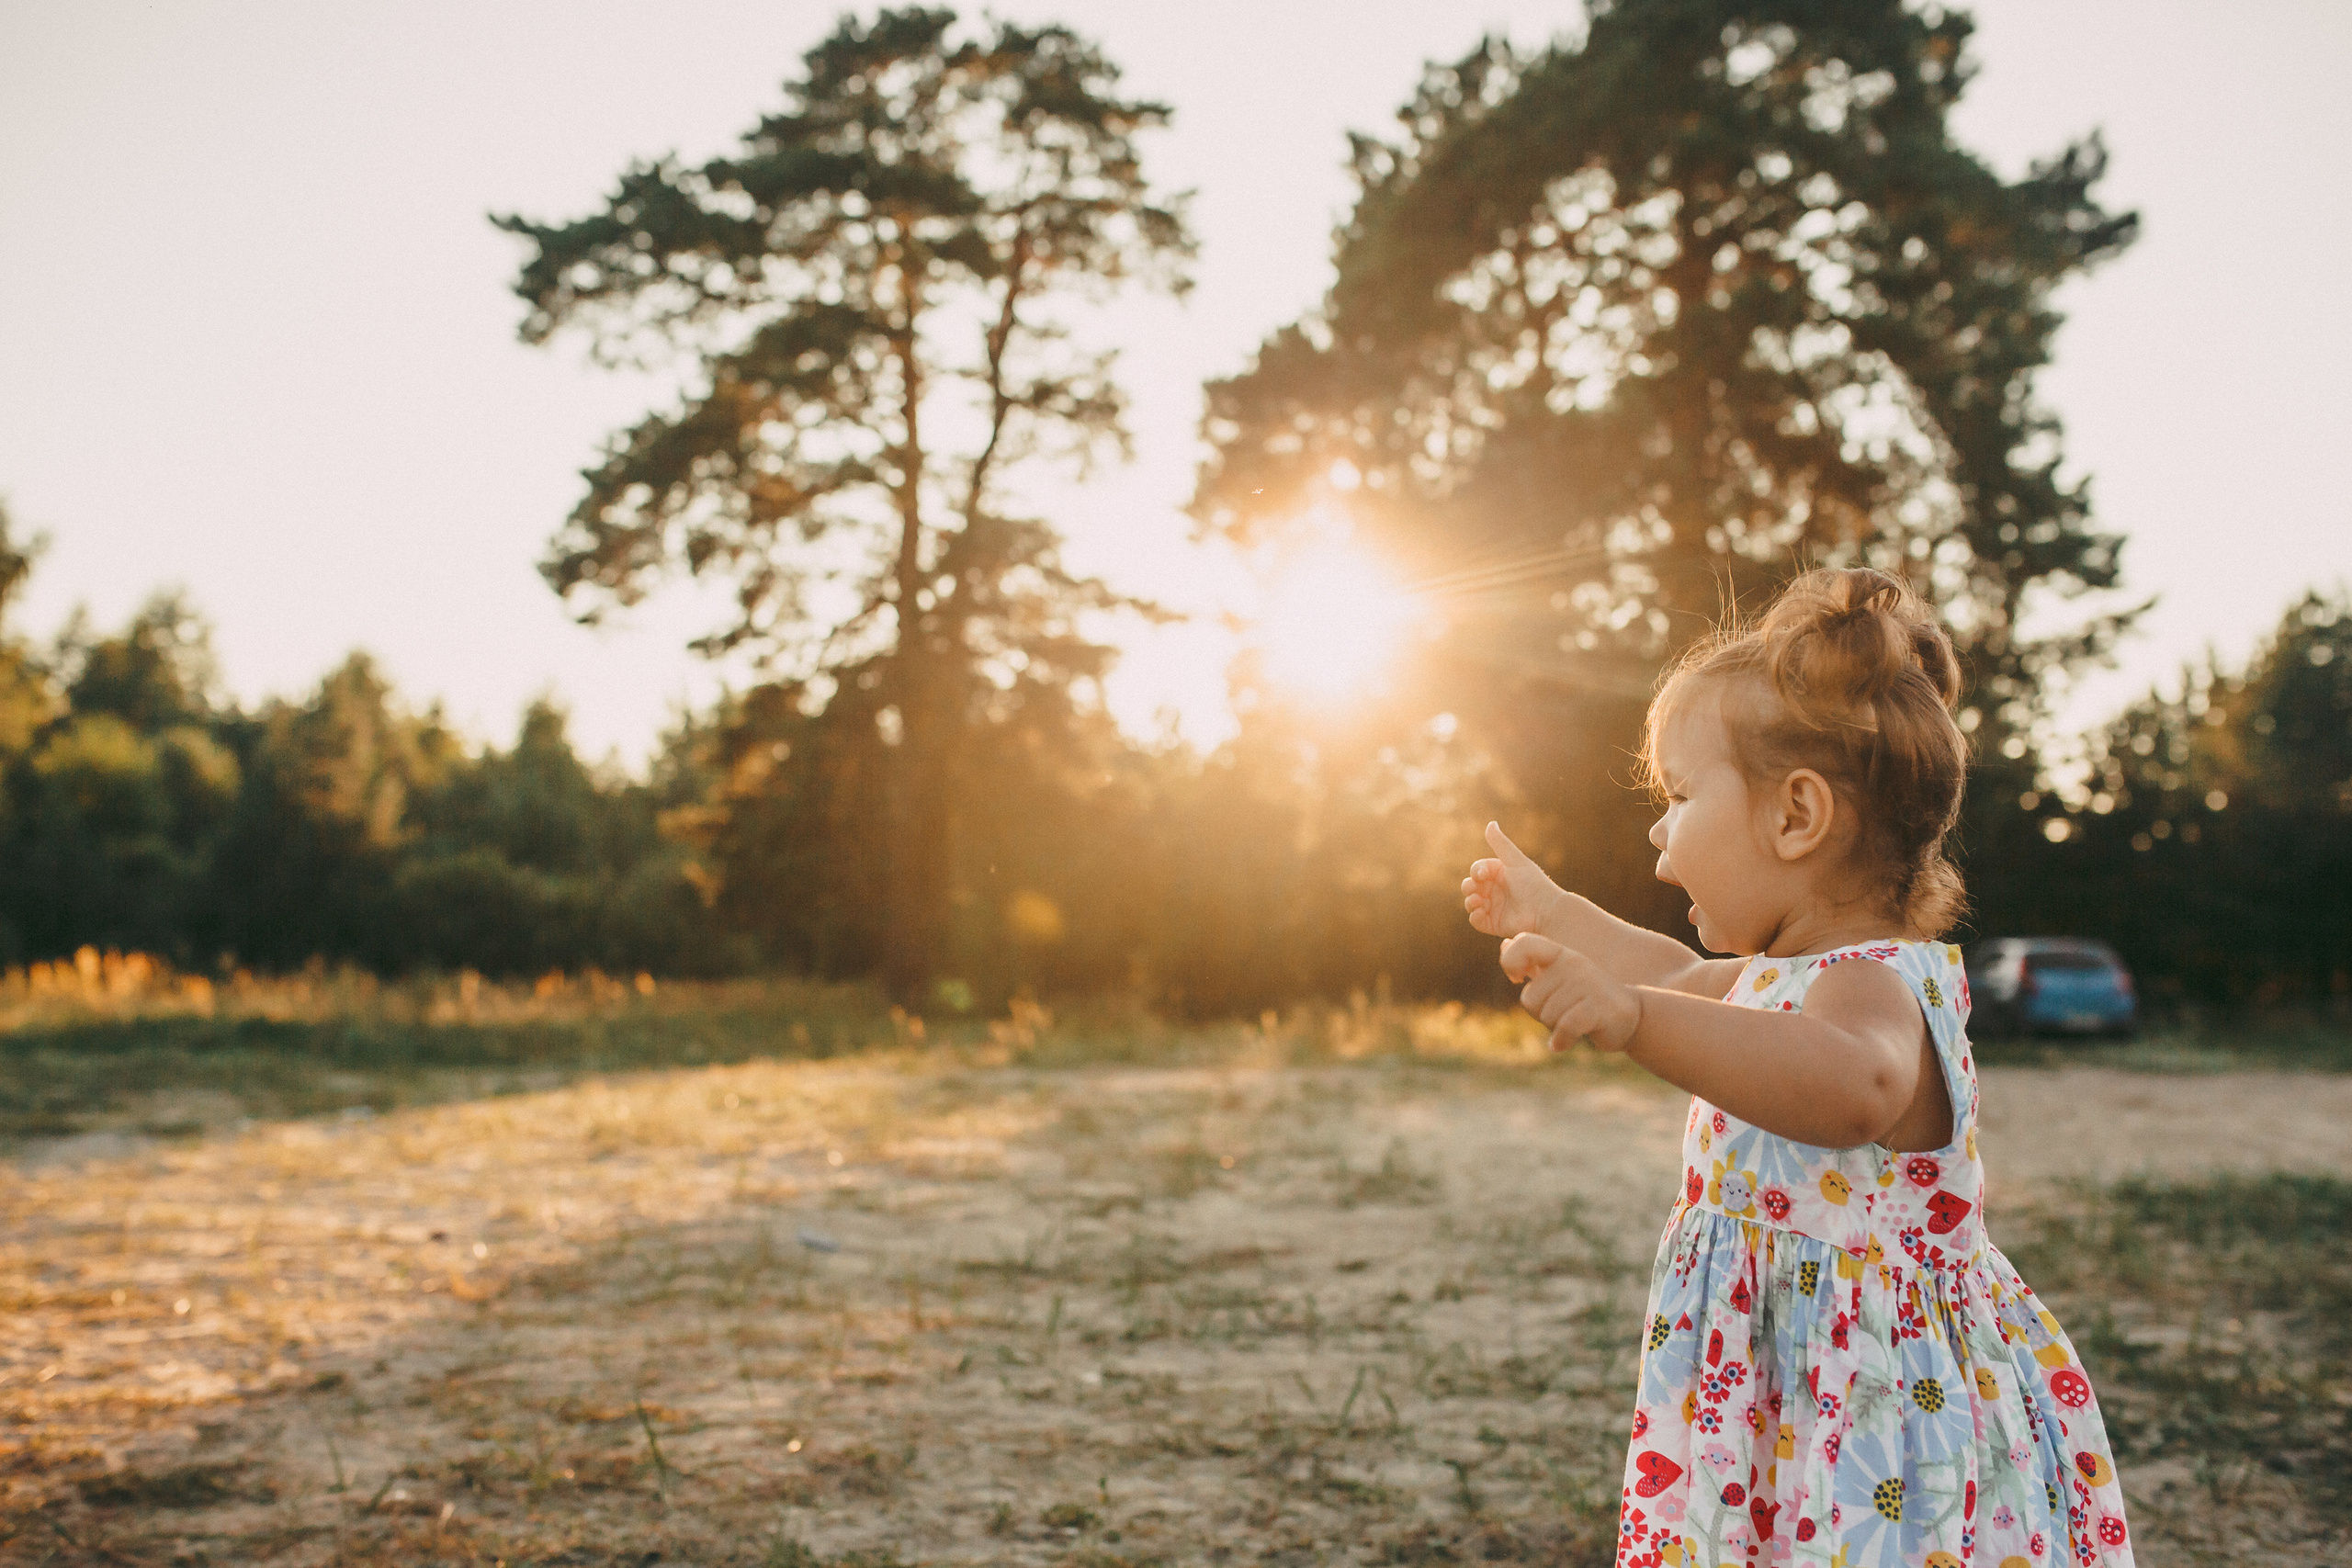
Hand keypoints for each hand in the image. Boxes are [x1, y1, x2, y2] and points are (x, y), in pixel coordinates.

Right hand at [1462, 822, 1565, 938]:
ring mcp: (1493, 908)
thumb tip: (1491, 823)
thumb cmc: (1533, 884)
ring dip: (1469, 901)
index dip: (1476, 871)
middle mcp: (1495, 891)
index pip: (1478, 870)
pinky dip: (1475, 917)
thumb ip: (1501, 843)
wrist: (1546, 911)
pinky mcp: (1494, 924)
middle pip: (1470, 886)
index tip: (1481, 874)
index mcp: (1499, 874)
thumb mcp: (1516, 861)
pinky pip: (1476, 921)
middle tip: (1475, 889)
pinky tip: (1480, 912)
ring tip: (1477, 901)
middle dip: (1468, 886)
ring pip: (1470, 903)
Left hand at [1499, 932, 1642, 1052]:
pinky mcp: (1599, 1005)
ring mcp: (1588, 982)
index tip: (1518, 979)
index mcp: (1559, 953)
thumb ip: (1531, 962)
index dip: (1510, 962)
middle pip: (1529, 998)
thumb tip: (1505, 944)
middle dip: (1541, 1014)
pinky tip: (1563, 1043)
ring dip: (1555, 1028)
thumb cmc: (1586, 998)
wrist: (1632, 1015)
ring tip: (1574, 1022)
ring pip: (1547, 1015)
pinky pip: (1565, 1026)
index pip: (1524, 942)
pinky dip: (1562, 1040)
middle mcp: (1573, 962)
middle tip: (1562, 1013)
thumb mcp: (1558, 977)